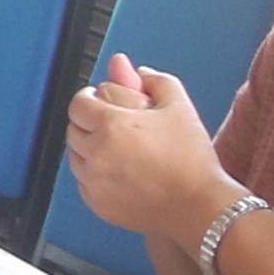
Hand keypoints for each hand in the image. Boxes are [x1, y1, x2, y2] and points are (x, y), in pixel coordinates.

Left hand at [63, 58, 226, 240]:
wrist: (199, 205)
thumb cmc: (192, 158)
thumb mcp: (180, 108)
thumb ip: (157, 81)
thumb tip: (136, 70)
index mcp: (111, 125)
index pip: (78, 103)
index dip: (89, 99)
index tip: (100, 101)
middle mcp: (96, 153)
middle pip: (73, 128)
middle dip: (89, 123)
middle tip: (112, 125)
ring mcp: (94, 181)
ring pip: (76, 156)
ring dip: (89, 149)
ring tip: (119, 150)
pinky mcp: (97, 203)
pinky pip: (84, 182)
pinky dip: (95, 174)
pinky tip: (120, 172)